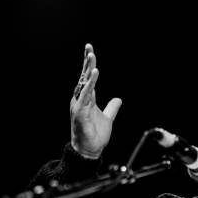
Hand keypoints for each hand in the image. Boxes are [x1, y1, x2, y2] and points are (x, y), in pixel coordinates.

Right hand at [70, 44, 121, 158]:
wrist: (90, 151)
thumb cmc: (95, 135)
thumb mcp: (108, 118)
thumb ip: (112, 108)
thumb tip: (118, 99)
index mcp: (87, 99)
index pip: (88, 78)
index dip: (89, 65)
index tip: (90, 50)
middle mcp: (81, 100)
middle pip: (84, 77)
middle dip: (87, 62)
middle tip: (89, 47)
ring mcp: (79, 106)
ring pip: (83, 84)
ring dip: (88, 70)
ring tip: (92, 57)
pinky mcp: (79, 114)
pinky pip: (85, 97)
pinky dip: (90, 85)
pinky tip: (94, 75)